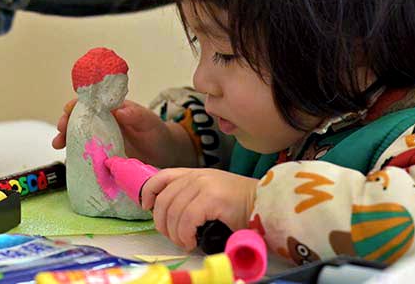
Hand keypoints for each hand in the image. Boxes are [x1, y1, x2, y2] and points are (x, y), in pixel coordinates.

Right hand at [52, 99, 195, 167]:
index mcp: (113, 110)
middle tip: (60, 134)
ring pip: (78, 136)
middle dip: (65, 123)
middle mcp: (104, 123)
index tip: (68, 113)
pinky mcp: (102, 156)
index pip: (90, 103)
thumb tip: (120, 110)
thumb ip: (137, 116)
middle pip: (78, 119)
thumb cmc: (158, 135)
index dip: (76, 106)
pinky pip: (86, 154)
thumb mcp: (150, 124)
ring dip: (66, 139)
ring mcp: (102, 140)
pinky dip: (76, 156)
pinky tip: (70, 161)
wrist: (166, 156)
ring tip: (58, 146)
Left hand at [141, 168, 258, 250]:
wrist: (268, 204)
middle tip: (173, 237)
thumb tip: (169, 214)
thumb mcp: (213, 193)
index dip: (149, 191)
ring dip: (175, 233)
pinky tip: (192, 241)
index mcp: (196, 173)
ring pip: (174, 212)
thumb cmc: (243, 205)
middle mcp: (198, 176)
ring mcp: (205, 185)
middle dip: (162, 223)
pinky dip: (185, 234)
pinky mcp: (212, 198)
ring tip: (185, 242)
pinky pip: (187, 219)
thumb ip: (193, 196)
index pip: (163, 176)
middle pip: (164, 199)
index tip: (147, 207)